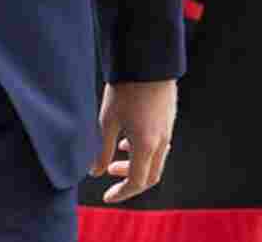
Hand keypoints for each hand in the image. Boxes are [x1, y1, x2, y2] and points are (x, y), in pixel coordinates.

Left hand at [90, 80, 177, 201]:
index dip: (122, 192)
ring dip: (135, 165)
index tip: (107, 197)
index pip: (137, 181)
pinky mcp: (167, 121)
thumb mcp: (107, 120)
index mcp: (147, 145)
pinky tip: (125, 141)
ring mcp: (167, 132)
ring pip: (154, 161)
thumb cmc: (125, 90)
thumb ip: (101, 149)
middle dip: (129, 181)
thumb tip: (94, 171)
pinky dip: (142, 151)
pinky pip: (158, 147)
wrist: (148, 64)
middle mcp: (162, 142)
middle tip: (109, 177)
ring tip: (114, 158)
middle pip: (150, 175)